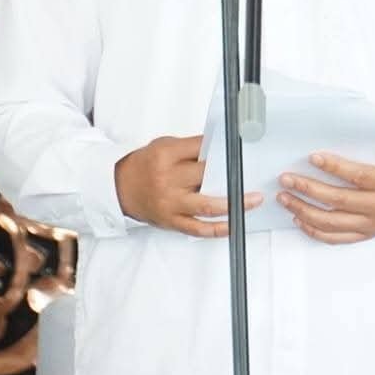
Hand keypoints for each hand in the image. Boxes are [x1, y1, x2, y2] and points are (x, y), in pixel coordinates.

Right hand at [114, 135, 261, 236]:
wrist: (120, 187)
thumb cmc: (145, 165)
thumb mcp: (164, 145)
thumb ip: (190, 147)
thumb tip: (221, 147)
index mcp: (165, 155)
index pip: (201, 148)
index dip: (222, 148)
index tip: (240, 148)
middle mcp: (168, 179)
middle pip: (207, 175)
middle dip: (231, 173)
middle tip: (251, 172)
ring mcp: (171, 203)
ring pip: (208, 205)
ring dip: (234, 204)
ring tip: (254, 200)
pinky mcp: (172, 221)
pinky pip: (199, 228)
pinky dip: (219, 228)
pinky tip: (234, 224)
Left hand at [277, 133, 374, 244]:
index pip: (358, 176)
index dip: (334, 168)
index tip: (313, 158)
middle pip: (338, 200)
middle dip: (308, 189)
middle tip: (287, 178)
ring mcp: (371, 223)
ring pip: (332, 222)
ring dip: (305, 211)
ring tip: (285, 198)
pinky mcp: (366, 233)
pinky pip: (337, 237)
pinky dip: (315, 231)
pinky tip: (299, 219)